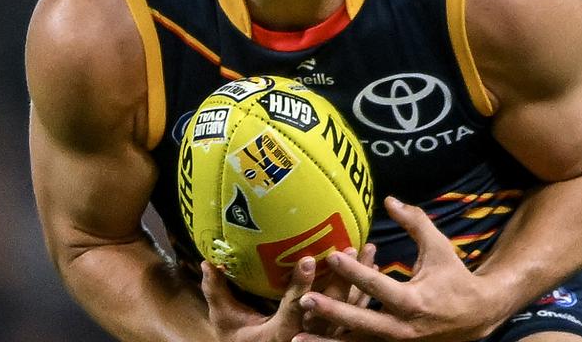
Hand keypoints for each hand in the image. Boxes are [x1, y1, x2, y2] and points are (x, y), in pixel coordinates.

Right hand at [202, 245, 379, 341]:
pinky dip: (364, 291)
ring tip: (370, 250)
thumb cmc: (239, 341)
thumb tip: (207, 262)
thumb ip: (217, 291)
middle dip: (341, 277)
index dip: (300, 284)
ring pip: (347, 308)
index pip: (293, 307)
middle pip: (329, 306)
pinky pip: (355, 314)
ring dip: (359, 280)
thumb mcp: (225, 320)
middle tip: (351, 248)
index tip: (307, 259)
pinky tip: (374, 270)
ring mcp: (322, 336)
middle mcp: (305, 336)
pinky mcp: (333, 334)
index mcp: (280, 332)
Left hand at [295, 197, 504, 341]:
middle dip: (333, 312)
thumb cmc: (455, 277)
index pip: (378, 286)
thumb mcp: (439, 247)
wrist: (477, 316)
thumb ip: (415, 222)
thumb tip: (388, 200)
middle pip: (362, 322)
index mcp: (415, 301)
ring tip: (296, 337)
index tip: (332, 256)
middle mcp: (404, 328)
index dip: (354, 271)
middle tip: (306, 300)